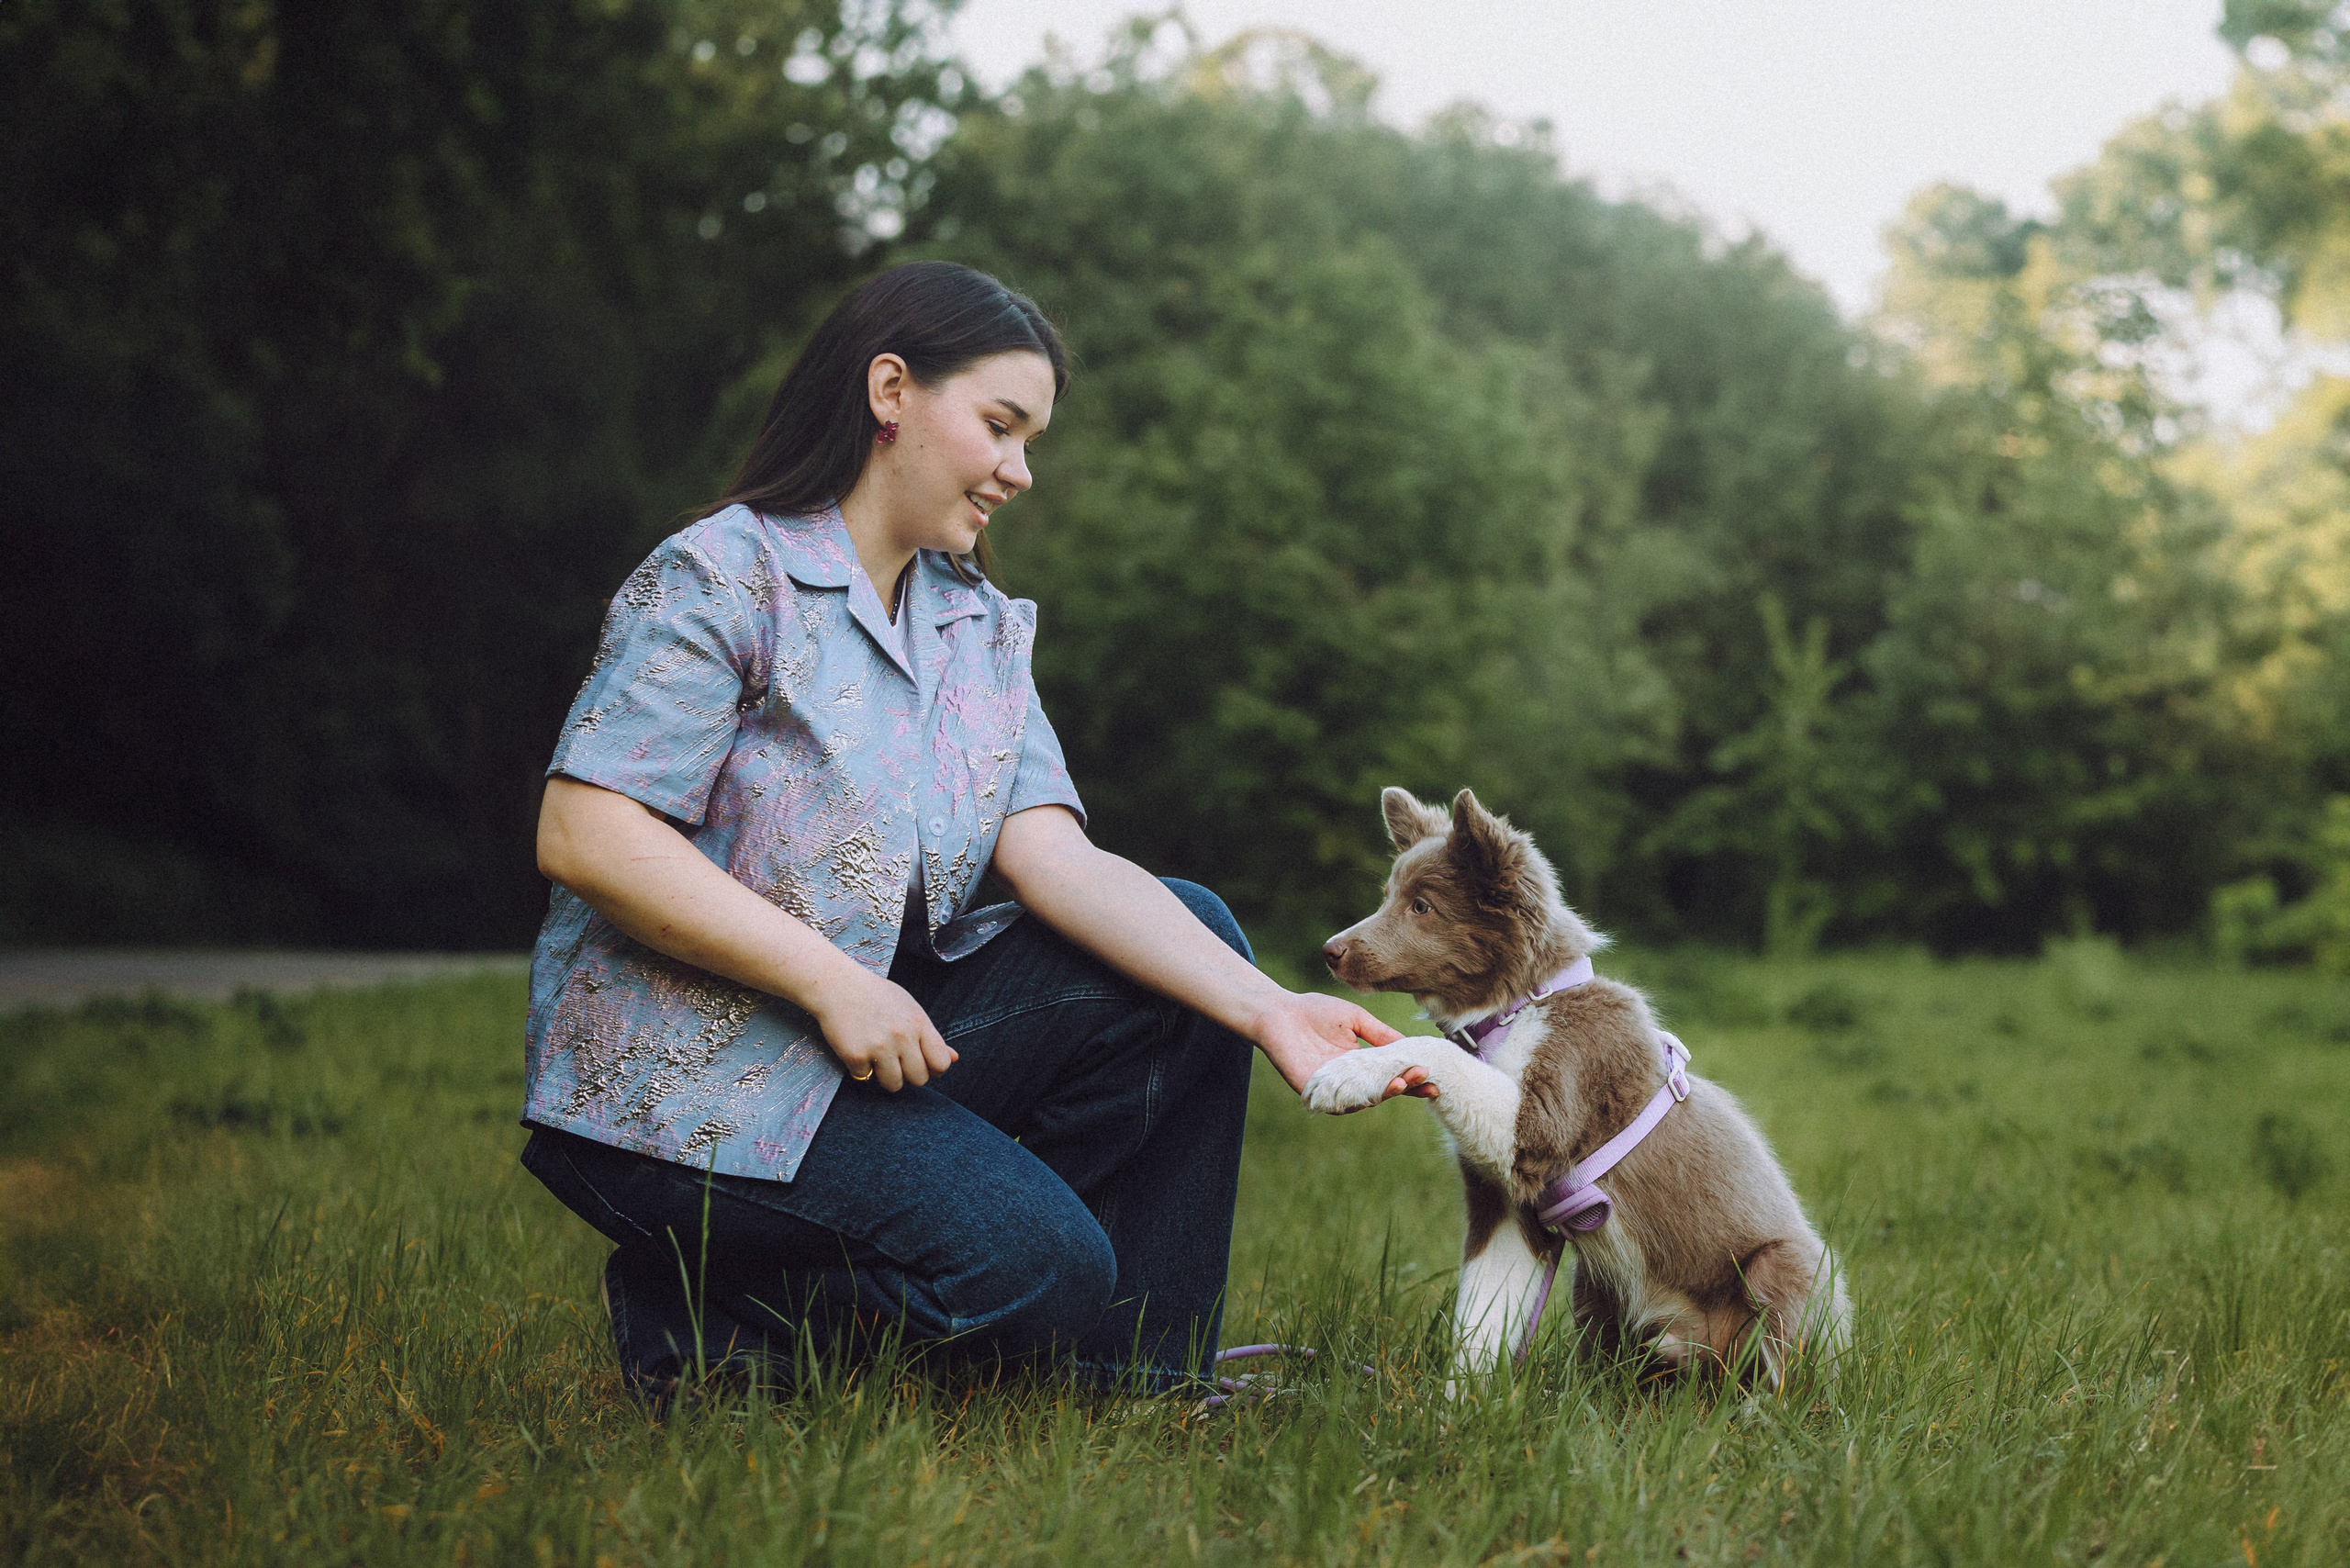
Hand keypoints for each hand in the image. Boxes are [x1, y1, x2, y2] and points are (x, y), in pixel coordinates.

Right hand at [808, 965, 954, 1091]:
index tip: (920, 1062)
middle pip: (919, 1079)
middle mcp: (902, 1036)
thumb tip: (954, 1059)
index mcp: (919, 1022)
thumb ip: (931, 1036)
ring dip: (885, 1077)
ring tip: (877, 1057)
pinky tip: (857, 1048)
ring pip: (894, 1085)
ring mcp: (879, 1047)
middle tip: (895, 1059)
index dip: (933, 1068)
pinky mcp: (855, 1055)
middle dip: (908, 1074)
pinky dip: (860, 1068)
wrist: (837, 985)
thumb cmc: (876, 996)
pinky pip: (865, 1077)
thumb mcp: (909, 1008)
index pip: (941, 1063)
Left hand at [1249, 991, 1435, 1102]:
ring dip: (1385, 1094)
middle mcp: (1349, 1080)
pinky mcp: (1313, 1091)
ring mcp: (1332, 1088)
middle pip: (1383, 1091)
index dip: (1413, 1078)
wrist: (1278, 1010)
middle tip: (1424, 1080)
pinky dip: (1354, 1101)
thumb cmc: (1315, 1011)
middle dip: (1405, 1087)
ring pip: (1364, 1100)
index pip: (1392, 1075)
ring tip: (1401, 1083)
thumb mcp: (1356, 1020)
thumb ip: (1382, 1035)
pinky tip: (1371, 1094)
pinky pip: (1336, 1102)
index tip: (1434, 1078)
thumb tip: (1412, 1046)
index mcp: (1362, 1064)